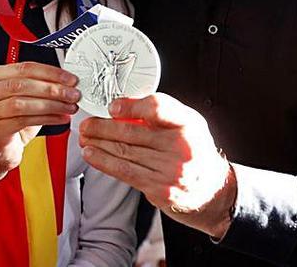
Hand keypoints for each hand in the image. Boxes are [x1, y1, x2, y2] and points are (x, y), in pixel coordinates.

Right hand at [0, 62, 79, 177]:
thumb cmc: (10, 118)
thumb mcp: (22, 95)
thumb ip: (38, 84)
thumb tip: (67, 81)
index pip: (25, 68)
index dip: (51, 72)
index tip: (70, 79)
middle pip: (23, 85)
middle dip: (53, 89)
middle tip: (72, 93)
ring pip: (23, 103)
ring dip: (51, 105)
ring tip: (69, 107)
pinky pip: (24, 121)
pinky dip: (46, 119)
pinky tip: (60, 118)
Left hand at [79, 94, 236, 238]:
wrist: (211, 190)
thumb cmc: (193, 151)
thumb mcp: (186, 124)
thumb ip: (160, 113)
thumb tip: (122, 106)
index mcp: (188, 124)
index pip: (158, 108)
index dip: (131, 106)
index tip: (112, 107)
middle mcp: (181, 146)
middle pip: (133, 132)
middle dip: (103, 127)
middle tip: (86, 123)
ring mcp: (170, 170)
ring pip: (125, 152)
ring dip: (98, 143)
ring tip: (85, 137)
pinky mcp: (160, 188)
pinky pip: (125, 172)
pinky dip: (104, 162)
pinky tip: (92, 154)